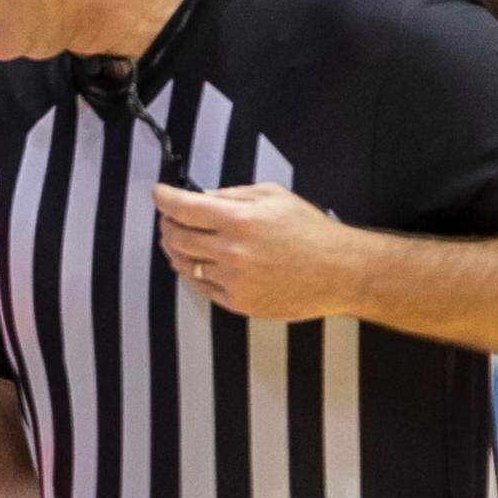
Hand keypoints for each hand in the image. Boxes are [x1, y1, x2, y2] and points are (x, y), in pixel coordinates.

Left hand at [152, 181, 354, 319]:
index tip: (158, 194)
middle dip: (166, 224)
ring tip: (177, 240)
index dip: (163, 198)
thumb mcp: (272, 196)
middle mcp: (232, 252)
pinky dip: (192, 273)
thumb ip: (232, 195)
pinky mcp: (238, 304)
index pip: (183, 208)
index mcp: (239, 220)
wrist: (339, 272)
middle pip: (176, 237)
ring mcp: (233, 281)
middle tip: (169, 217)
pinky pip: (201, 287)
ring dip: (174, 249)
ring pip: (184, 265)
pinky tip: (196, 262)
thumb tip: (201, 197)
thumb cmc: (309, 229)